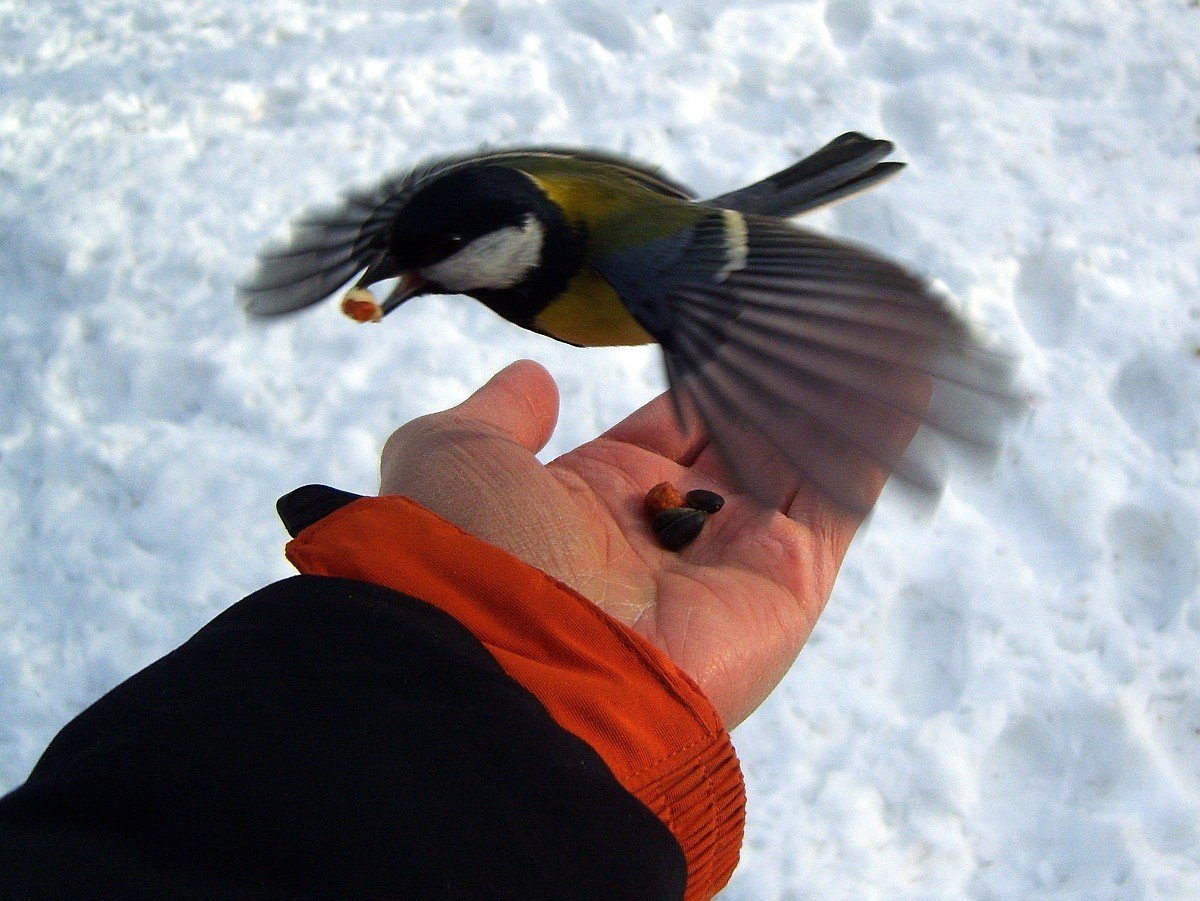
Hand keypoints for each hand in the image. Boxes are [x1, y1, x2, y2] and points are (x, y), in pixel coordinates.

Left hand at [381, 360, 897, 727]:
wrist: (522, 662)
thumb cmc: (474, 554)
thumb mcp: (456, 458)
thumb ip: (498, 415)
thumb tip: (530, 378)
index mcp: (595, 502)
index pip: (668, 427)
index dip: (702, 378)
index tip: (736, 323)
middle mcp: (667, 533)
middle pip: (739, 444)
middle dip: (775, 389)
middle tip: (819, 317)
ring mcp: (730, 559)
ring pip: (796, 465)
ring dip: (832, 404)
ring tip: (877, 330)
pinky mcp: (786, 583)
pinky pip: (838, 500)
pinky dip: (870, 441)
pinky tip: (899, 378)